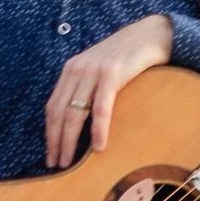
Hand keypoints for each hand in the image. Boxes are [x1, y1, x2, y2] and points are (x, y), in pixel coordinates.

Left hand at [45, 14, 172, 167]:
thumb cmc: (126, 57)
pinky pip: (101, 107)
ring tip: (70, 163)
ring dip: (70, 141)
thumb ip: (87, 90)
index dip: (49, 133)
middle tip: (56, 165)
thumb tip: (80, 123)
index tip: (50, 155)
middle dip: (55, 141)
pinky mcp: (111, 74)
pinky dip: (98, 129)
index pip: (52, 107)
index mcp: (70, 70)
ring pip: (74, 113)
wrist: (150, 35)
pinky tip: (99, 146)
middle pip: (58, 113)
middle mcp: (76, 70)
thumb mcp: (98, 71)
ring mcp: (93, 71)